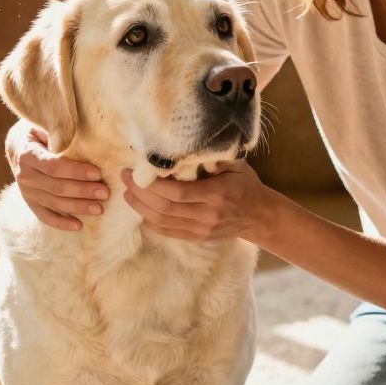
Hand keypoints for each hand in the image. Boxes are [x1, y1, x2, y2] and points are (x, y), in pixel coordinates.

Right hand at [5, 119, 106, 230]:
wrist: (17, 145)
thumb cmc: (38, 130)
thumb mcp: (43, 124)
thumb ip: (58, 131)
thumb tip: (85, 135)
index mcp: (27, 154)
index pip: (54, 166)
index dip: (76, 171)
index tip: (97, 173)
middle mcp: (25, 176)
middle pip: (57, 187)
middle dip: (83, 191)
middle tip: (105, 192)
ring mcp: (26, 192)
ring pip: (54, 203)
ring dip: (78, 207)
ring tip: (99, 208)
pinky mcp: (30, 202)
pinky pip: (45, 216)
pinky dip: (61, 223)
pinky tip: (79, 226)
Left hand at [122, 159, 278, 241]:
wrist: (259, 216)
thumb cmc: (246, 185)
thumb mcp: (236, 165)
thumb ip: (215, 157)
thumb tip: (189, 147)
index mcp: (215, 195)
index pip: (177, 193)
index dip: (153, 184)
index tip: (137, 171)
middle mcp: (206, 215)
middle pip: (164, 208)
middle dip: (140, 193)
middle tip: (126, 177)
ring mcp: (201, 229)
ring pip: (162, 221)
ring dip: (141, 207)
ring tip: (128, 192)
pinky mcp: (197, 237)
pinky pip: (168, 232)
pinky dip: (151, 221)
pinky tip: (141, 209)